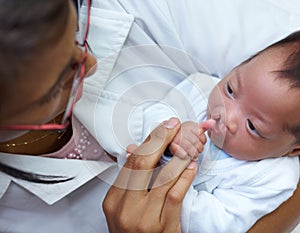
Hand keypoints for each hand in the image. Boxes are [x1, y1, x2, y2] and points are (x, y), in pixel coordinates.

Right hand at [102, 118, 198, 232]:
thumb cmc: (132, 232)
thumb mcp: (123, 208)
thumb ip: (130, 180)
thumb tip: (137, 149)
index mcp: (113, 200)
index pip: (131, 162)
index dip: (149, 141)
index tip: (162, 128)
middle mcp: (126, 207)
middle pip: (143, 164)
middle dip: (161, 140)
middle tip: (174, 126)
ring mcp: (144, 218)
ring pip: (163, 178)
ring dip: (178, 157)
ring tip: (187, 144)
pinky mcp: (163, 226)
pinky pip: (175, 195)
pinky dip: (185, 177)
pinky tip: (191, 166)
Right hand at [168, 119, 214, 159]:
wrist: (170, 141)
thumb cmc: (184, 136)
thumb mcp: (195, 130)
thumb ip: (205, 126)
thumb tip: (212, 122)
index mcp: (188, 125)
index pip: (200, 133)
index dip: (202, 140)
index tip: (199, 142)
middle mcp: (181, 130)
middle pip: (196, 141)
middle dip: (199, 148)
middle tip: (197, 150)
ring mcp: (175, 138)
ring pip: (191, 148)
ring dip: (193, 154)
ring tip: (193, 154)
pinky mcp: (172, 147)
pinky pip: (183, 154)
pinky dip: (186, 156)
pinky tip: (186, 155)